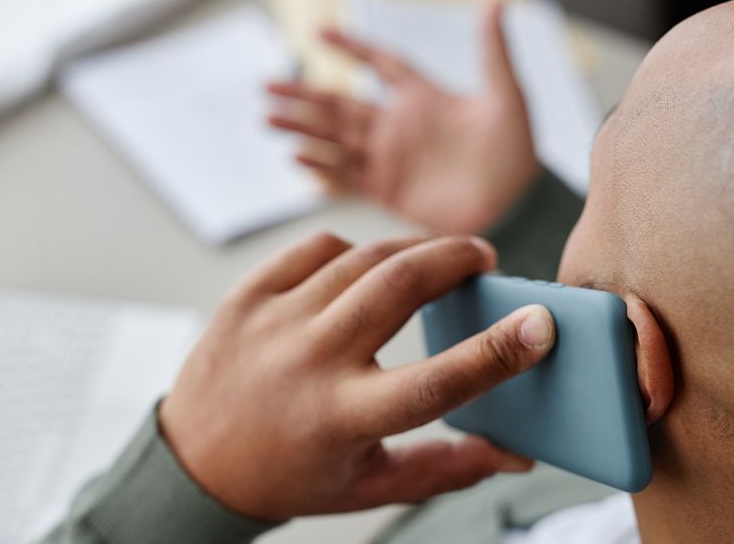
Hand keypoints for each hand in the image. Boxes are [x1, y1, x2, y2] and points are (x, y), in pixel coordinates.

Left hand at [160, 232, 555, 520]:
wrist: (194, 463)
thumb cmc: (289, 476)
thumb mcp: (368, 486)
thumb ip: (446, 468)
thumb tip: (517, 454)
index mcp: (344, 418)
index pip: (438, 382)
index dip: (497, 352)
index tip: (540, 323)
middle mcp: (308, 362)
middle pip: (400, 286)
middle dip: (455, 258)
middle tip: (481, 258)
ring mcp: (273, 322)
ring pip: (362, 258)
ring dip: (413, 248)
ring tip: (436, 257)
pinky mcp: (246, 295)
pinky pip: (316, 248)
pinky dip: (353, 250)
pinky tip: (366, 268)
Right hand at [267, 2, 537, 234]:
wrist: (516, 210)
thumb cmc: (517, 155)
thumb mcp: (508, 98)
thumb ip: (494, 53)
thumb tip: (499, 3)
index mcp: (422, 98)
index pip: (379, 63)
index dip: (351, 49)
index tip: (319, 35)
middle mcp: (398, 126)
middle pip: (341, 103)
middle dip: (304, 95)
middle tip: (267, 86)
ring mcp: (389, 159)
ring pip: (335, 137)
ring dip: (302, 127)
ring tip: (268, 118)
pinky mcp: (387, 190)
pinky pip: (347, 175)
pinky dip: (322, 166)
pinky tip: (297, 155)